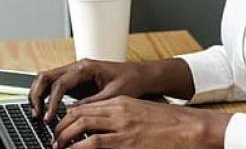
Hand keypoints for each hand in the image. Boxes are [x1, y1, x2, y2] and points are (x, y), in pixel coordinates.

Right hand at [29, 59, 149, 120]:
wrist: (140, 75)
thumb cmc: (130, 81)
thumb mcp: (113, 95)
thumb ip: (92, 103)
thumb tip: (72, 113)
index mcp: (86, 67)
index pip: (60, 83)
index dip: (52, 101)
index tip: (49, 117)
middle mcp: (77, 67)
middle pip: (45, 76)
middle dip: (37, 95)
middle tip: (37, 115)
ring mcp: (74, 73)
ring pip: (46, 79)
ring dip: (38, 95)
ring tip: (38, 115)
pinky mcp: (75, 82)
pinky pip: (54, 86)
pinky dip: (46, 97)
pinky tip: (47, 112)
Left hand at [53, 96, 230, 148]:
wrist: (191, 129)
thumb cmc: (172, 125)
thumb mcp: (143, 115)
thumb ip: (124, 119)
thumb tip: (105, 131)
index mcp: (122, 102)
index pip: (87, 106)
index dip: (69, 117)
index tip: (62, 127)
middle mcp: (118, 110)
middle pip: (79, 113)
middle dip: (62, 127)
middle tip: (55, 139)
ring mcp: (121, 125)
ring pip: (81, 125)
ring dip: (64, 137)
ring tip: (57, 146)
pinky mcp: (125, 141)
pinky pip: (92, 143)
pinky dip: (76, 147)